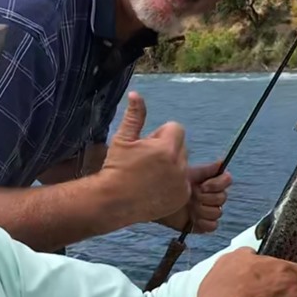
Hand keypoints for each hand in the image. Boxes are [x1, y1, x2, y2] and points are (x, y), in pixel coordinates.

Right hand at [99, 92, 190, 224]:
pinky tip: (156, 187)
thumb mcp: (122, 139)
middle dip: (166, 150)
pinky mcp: (181, 197)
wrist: (113, 201)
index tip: (146, 145)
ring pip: (182, 165)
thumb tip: (136, 94)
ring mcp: (181, 183)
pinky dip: (173, 183)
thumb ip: (134, 116)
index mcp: (166, 148)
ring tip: (150, 175)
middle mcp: (178, 165)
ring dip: (171, 166)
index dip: (160, 135)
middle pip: (180, 147)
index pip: (175, 129)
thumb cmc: (116, 169)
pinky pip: (183, 182)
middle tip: (146, 161)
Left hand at [155, 159, 232, 232]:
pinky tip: (193, 219)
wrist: (158, 202)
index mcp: (211, 183)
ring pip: (217, 212)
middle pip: (222, 198)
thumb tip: (221, 162)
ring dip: (202, 210)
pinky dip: (204, 223)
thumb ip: (206, 169)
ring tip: (190, 208)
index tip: (202, 186)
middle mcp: (212, 197)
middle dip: (205, 198)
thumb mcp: (187, 175)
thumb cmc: (171, 186)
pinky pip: (213, 226)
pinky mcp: (203, 225)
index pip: (227, 180)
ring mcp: (208, 211)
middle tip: (191, 196)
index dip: (216, 184)